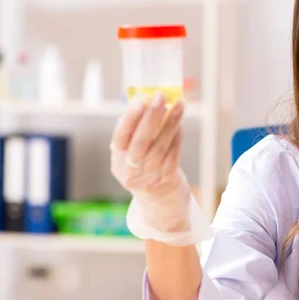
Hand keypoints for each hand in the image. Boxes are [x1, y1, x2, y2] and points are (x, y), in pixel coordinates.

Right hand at [110, 91, 192, 243]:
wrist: (159, 203)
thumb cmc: (145, 169)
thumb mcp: (133, 155)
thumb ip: (137, 133)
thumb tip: (150, 100)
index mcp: (118, 161)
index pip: (120, 137)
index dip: (130, 117)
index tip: (141, 98)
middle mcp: (130, 170)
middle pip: (141, 141)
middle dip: (152, 116)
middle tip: (161, 95)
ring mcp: (149, 176)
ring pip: (161, 145)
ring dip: (171, 122)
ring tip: (179, 104)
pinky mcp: (167, 179)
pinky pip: (173, 153)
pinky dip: (177, 136)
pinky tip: (180, 123)